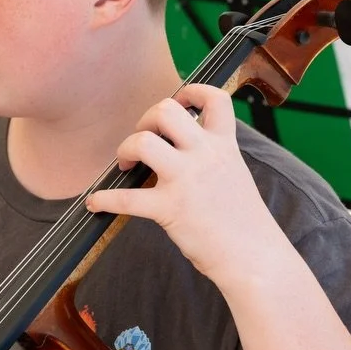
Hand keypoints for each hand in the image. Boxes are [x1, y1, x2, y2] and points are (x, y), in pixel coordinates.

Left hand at [85, 84, 276, 286]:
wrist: (254, 257)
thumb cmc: (244, 223)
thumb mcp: (235, 175)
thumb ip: (212, 157)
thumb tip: (179, 152)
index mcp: (224, 145)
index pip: (214, 98)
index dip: (191, 92)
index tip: (178, 103)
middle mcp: (205, 155)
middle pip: (166, 110)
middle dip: (146, 120)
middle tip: (143, 140)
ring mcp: (186, 180)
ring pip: (143, 141)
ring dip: (126, 148)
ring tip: (126, 165)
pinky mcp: (170, 208)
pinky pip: (124, 199)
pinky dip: (104, 199)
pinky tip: (96, 203)